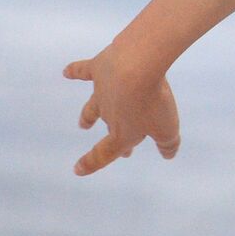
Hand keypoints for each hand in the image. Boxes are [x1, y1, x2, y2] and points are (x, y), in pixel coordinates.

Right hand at [63, 43, 180, 175]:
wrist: (137, 65)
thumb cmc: (153, 101)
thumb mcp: (167, 127)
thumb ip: (167, 143)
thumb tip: (168, 155)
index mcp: (123, 132)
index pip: (106, 153)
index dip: (91, 163)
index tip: (78, 170)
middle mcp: (109, 113)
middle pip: (109, 127)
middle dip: (110, 135)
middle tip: (109, 138)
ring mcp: (102, 91)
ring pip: (93, 107)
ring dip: (88, 115)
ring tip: (83, 123)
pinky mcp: (100, 67)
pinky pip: (84, 70)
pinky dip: (75, 71)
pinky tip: (66, 72)